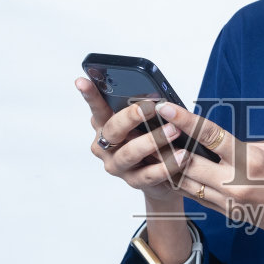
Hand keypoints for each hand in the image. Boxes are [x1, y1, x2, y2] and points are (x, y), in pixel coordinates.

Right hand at [75, 77, 187, 204]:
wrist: (162, 176)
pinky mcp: (133, 181)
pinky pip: (149, 174)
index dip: (89, 95)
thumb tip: (158, 97)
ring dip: (153, 140)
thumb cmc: (152, 138)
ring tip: (173, 131)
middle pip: (112, 129)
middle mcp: (105, 146)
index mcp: (105, 125)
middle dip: (130, 117)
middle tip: (149, 107)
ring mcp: (117, 165)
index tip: (82, 81)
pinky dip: (167, 165)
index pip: (96, 107)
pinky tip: (182, 156)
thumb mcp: (146, 121)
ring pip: (130, 153)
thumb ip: (144, 108)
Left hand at [152, 101, 263, 245]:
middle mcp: (235, 183)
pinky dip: (186, 182)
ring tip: (156, 150)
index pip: (209, 136)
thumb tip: (220, 143)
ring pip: (186, 183)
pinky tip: (176, 171)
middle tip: (151, 130)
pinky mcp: (228, 214)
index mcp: (250, 161)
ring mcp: (229, 202)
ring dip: (170, 166)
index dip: (183, 120)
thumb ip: (244, 146)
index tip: (165, 108)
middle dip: (166, 145)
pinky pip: (199, 196)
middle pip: (187, 163)